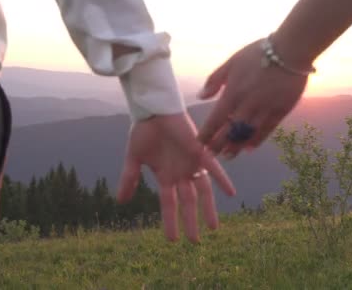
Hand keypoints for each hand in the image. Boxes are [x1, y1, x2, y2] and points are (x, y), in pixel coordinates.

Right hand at [116, 112, 235, 242]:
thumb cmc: (144, 132)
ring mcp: (191, 163)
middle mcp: (180, 173)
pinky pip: (214, 168)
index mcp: (165, 177)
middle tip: (196, 242)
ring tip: (213, 228)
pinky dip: (222, 179)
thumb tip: (120, 201)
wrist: (153, 110)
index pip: (169, 204)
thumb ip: (129, 179)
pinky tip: (231, 193)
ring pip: (203, 191)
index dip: (170, 222)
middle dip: (191, 221)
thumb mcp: (133, 159)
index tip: (171, 240)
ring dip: (208, 208)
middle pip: (188, 202)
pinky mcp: (199, 151)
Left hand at [197, 39, 308, 157]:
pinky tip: (249, 147)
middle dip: (219, 145)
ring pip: (247, 134)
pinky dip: (256, 140)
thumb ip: (215, 80)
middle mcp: (247, 105)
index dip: (207, 134)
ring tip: (229, 155)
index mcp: (233, 93)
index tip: (200, 143)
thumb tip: (201, 96)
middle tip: (212, 153)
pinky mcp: (280, 111)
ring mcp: (265, 110)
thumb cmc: (258, 53)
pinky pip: (266, 131)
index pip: (216, 120)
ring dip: (236, 146)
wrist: (290, 51)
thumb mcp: (232, 62)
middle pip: (230, 132)